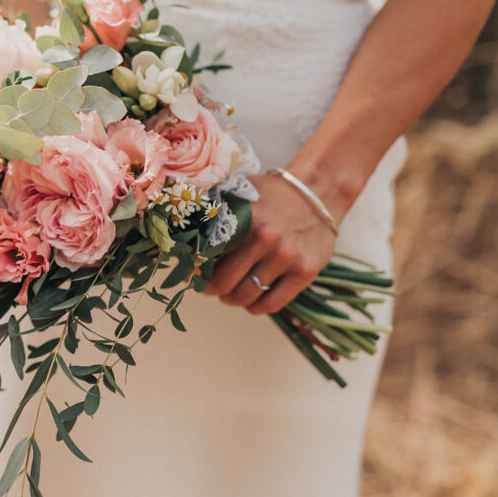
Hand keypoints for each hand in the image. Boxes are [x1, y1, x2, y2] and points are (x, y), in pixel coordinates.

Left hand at [203, 174, 336, 314]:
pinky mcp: (305, 272)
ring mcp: (287, 257)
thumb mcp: (238, 195)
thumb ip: (211, 217)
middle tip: (210, 284)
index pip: (205, 256)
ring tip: (230, 291)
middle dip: (210, 288)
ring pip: (244, 297)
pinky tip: (251, 298)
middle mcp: (264, 238)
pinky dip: (255, 307)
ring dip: (231, 299)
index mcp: (241, 218)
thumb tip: (179, 243)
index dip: (192, 269)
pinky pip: (270, 305)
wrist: (318, 190)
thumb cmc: (270, 195)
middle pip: (222, 283)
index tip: (190, 273)